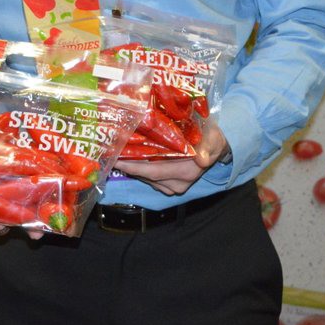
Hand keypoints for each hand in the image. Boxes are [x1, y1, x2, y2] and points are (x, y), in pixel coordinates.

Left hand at [114, 123, 229, 195]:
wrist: (216, 148)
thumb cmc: (212, 138)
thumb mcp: (213, 139)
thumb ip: (208, 148)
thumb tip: (203, 160)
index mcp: (187, 172)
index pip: (154, 171)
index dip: (134, 166)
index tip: (116, 158)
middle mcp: (178, 183)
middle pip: (146, 175)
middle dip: (126, 165)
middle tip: (108, 152)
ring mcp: (173, 186)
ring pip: (145, 177)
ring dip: (129, 166)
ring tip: (113, 152)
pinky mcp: (168, 185)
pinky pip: (148, 178)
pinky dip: (137, 168)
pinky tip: (126, 157)